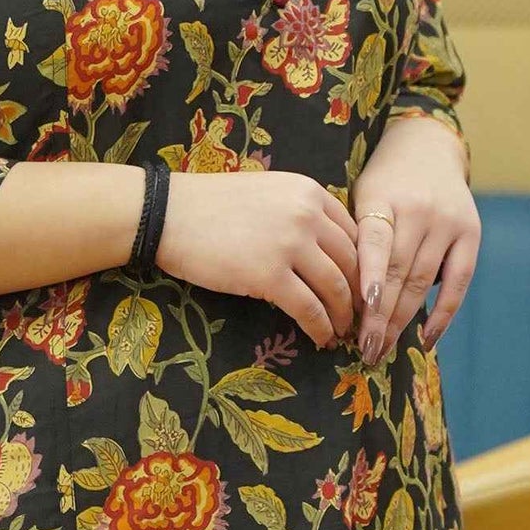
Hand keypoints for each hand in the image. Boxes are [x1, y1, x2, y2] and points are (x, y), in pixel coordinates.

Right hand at [158, 172, 359, 349]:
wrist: (169, 214)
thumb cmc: (210, 206)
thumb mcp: (267, 193)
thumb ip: (298, 211)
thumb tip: (323, 246)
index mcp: (308, 190)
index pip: (353, 232)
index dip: (361, 264)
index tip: (360, 286)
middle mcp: (306, 214)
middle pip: (351, 261)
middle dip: (359, 293)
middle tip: (358, 316)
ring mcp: (290, 244)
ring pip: (335, 287)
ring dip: (343, 315)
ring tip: (341, 332)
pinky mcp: (269, 275)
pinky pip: (309, 308)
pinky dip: (320, 327)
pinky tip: (320, 338)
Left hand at [353, 114, 479, 361]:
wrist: (427, 146)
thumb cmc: (382, 182)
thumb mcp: (361, 197)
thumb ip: (357, 240)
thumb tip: (344, 300)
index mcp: (382, 198)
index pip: (375, 247)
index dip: (369, 283)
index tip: (360, 318)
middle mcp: (419, 210)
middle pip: (398, 272)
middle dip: (380, 316)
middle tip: (366, 349)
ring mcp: (448, 222)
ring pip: (423, 281)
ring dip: (403, 320)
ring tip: (383, 347)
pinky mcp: (472, 233)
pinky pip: (459, 281)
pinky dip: (444, 313)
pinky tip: (427, 338)